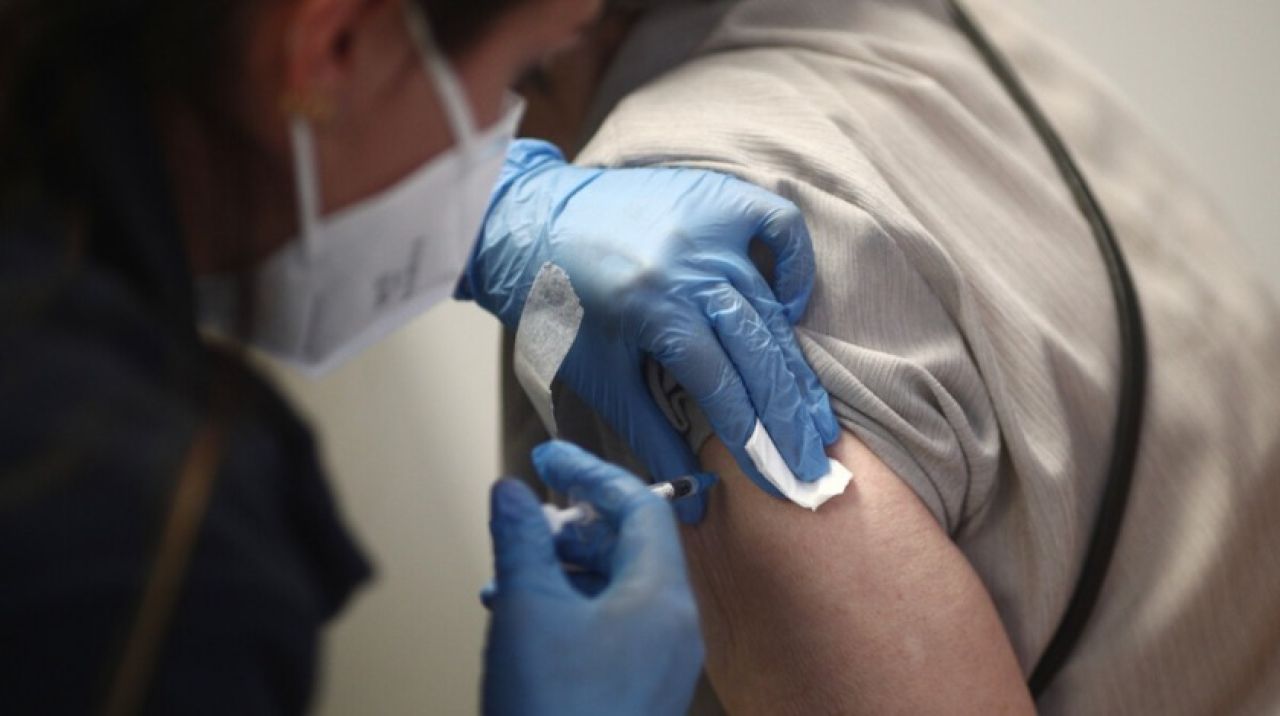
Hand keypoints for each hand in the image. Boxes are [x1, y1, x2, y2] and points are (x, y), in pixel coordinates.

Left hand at [458, 140, 839, 518]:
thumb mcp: (598, 375)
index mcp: (655, 311)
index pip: (724, 388)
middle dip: (790, 420)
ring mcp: (710, 228)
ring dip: (797, 370)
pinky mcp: (717, 198)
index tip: (780, 480)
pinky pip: (780, 227)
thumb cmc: (559, 305)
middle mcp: (690, 267)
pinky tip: (789, 307)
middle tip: (815, 466)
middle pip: (759, 355)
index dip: (755, 441)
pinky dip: (795, 266)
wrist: (529, 222)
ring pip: (772, 308)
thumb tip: (693, 501)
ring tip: (816, 418)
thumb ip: (650, 436)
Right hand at [481, 441, 703, 715]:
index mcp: (662, 598)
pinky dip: (569, 607)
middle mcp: (673, 628)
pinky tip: (524, 616)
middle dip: (570, 526)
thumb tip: (510, 495)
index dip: (590, 473)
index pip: (639, 507)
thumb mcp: (527, 607)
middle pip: (630, 546)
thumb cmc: (557, 714)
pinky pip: (611, 627)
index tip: (551, 459)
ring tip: (513, 571)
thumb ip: (520, 538)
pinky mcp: (638, 690)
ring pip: (615, 588)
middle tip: (527, 517)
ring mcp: (659, 664)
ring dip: (563, 568)